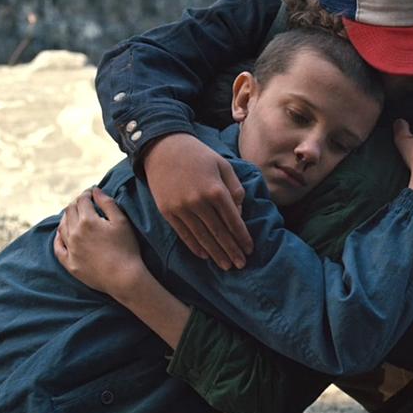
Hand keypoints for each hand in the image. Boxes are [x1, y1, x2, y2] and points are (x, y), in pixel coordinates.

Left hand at [54, 187, 144, 294]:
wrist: (124, 278)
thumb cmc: (127, 248)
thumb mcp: (122, 221)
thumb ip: (108, 203)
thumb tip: (95, 190)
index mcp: (88, 221)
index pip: (82, 200)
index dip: (86, 194)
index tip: (91, 193)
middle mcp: (75, 233)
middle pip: (69, 211)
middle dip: (76, 203)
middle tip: (84, 202)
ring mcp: (70, 249)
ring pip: (62, 227)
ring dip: (67, 218)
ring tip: (73, 215)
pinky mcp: (70, 263)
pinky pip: (58, 247)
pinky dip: (58, 238)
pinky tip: (61, 234)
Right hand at [143, 133, 252, 269]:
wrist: (163, 147)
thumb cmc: (198, 155)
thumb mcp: (223, 165)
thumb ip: (235, 188)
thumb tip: (240, 213)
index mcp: (216, 190)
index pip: (233, 220)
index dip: (242, 237)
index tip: (249, 249)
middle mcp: (199, 201)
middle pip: (219, 233)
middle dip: (231, 250)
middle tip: (241, 264)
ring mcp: (181, 208)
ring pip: (202, 237)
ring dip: (215, 254)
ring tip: (226, 266)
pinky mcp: (167, 212)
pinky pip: (184, 234)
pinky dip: (195, 247)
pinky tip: (205, 256)